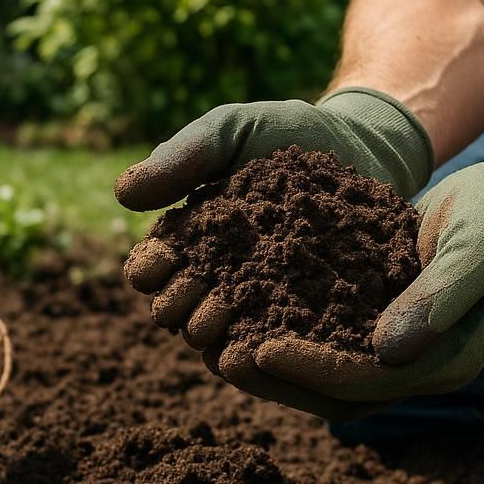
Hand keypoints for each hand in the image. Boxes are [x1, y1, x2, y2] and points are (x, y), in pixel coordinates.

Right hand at [117, 88, 431, 368]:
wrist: (361, 148)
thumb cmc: (286, 135)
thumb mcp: (232, 131)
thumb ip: (183, 155)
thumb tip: (122, 193)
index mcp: (190, 242)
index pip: (152, 268)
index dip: (149, 269)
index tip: (161, 259)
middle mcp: (218, 281)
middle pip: (181, 312)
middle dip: (179, 307)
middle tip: (194, 295)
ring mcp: (261, 306)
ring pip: (224, 341)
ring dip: (217, 337)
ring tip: (224, 325)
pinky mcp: (306, 322)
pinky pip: (278, 349)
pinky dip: (268, 352)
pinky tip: (272, 345)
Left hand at [228, 134, 483, 419]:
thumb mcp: (478, 247)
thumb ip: (440, 296)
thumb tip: (386, 350)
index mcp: (447, 360)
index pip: (369, 381)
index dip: (312, 370)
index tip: (259, 349)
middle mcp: (418, 366)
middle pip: (337, 393)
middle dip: (278, 379)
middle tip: (220, 356)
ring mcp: (398, 351)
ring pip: (325, 377)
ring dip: (273, 368)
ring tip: (218, 344)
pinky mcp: (377, 326)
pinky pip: (325, 343)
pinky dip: (284, 333)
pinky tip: (242, 314)